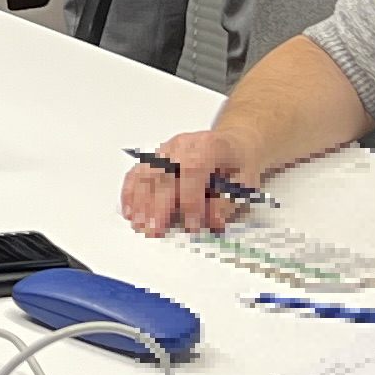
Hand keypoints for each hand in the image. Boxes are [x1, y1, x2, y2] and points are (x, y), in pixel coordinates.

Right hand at [123, 127, 255, 237]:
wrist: (232, 145)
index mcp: (209, 146)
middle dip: (157, 204)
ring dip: (140, 202)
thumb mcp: (245, 183)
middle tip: (154, 230)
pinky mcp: (154, 158)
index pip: (193, 169)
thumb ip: (228, 202)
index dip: (190, 199)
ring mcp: (165, 150)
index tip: (192, 225)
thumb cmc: (238, 165)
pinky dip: (130, 193)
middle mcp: (183, 144)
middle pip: (163, 172)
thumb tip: (212, 220)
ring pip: (146, 174)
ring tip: (139, 225)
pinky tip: (129, 212)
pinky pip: (136, 173)